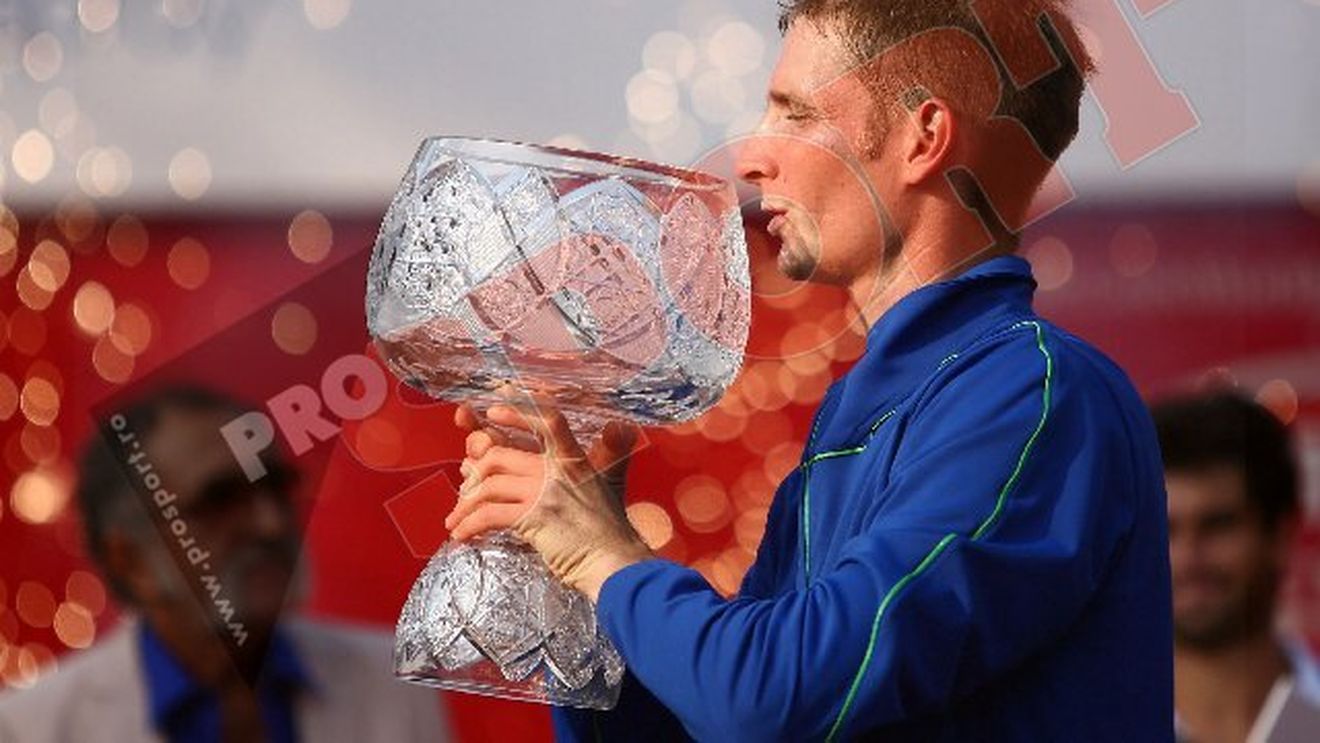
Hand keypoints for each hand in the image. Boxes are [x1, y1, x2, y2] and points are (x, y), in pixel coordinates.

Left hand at [445, 391, 651, 601]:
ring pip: (487, 486)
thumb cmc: (610, 531)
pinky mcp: (533, 518)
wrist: (615, 563)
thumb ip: (603, 459)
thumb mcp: (608, 485)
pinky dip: (468, 524)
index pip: (547, 420)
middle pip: (498, 456)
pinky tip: (462, 536)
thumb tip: (605, 437)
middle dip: (472, 473)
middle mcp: (557, 469)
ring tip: (455, 521)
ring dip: (464, 505)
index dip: (517, 412)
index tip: (493, 410)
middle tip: (464, 490)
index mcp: (574, 459)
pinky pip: (488, 514)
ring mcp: (544, 492)